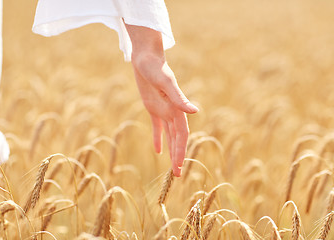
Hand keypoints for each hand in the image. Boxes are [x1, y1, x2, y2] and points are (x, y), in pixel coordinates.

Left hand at [125, 24, 198, 176]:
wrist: (146, 58)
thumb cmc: (156, 68)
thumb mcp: (166, 83)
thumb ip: (179, 98)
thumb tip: (195, 111)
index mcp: (177, 109)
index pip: (182, 135)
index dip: (181, 150)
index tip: (179, 166)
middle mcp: (172, 112)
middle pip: (177, 139)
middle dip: (177, 156)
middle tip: (176, 175)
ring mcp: (163, 110)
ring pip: (169, 135)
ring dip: (171, 150)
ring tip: (171, 166)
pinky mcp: (153, 108)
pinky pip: (157, 127)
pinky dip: (158, 139)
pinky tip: (157, 151)